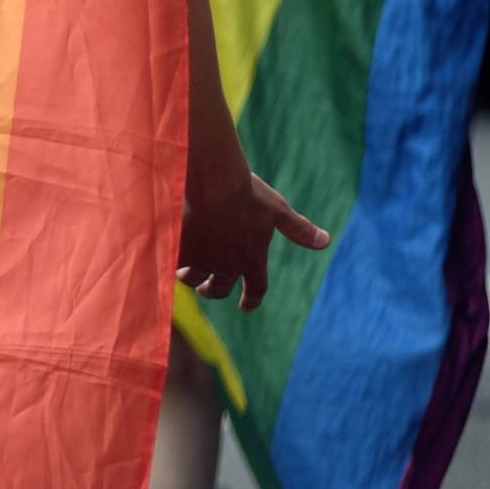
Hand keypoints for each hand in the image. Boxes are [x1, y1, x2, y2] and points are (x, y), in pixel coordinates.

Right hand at [177, 167, 329, 310]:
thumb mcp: (277, 210)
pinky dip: (169, 260)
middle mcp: (226, 265)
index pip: (256, 288)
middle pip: (218, 288)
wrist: (211, 182)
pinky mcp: (177, 250)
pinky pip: (170, 263)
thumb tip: (325, 241)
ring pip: (191, 277)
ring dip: (189, 274)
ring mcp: (200, 259)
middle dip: (212, 290)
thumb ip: (298, 229)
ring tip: (184, 266)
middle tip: (206, 288)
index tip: (247, 307)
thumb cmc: (247, 193)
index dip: (252, 299)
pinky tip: (164, 253)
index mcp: (252, 259)